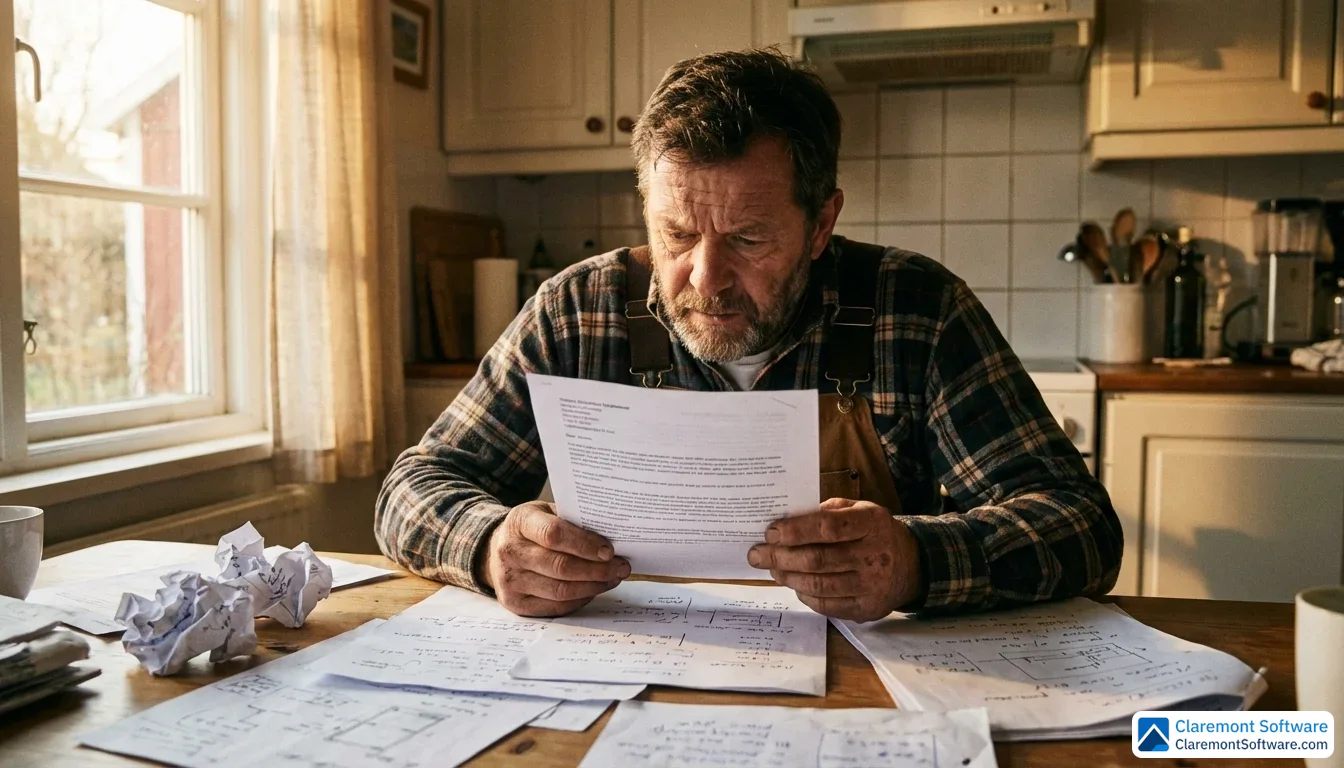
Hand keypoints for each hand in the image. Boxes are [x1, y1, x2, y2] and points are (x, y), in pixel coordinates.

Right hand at [482, 501, 629, 616]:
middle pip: (560, 567)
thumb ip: (572, 520)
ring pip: (560, 591)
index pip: (554, 534)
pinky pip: (556, 607)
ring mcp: (510, 581)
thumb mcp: (546, 512)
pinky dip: (580, 599)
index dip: (585, 544)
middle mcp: (510, 552)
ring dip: (593, 586)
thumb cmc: (532, 528)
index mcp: (520, 522)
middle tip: (622, 567)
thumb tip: (614, 535)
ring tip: (613, 578)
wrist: (499, 548)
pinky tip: (594, 589)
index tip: (610, 551)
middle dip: (597, 569)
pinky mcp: (516, 604)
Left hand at [746, 498, 921, 621]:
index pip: (827, 527)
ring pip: (818, 585)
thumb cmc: (874, 532)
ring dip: (788, 577)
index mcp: (871, 523)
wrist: (912, 565)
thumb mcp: (860, 509)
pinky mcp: (867, 609)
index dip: (795, 530)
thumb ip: (828, 511)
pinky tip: (794, 584)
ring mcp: (871, 586)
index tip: (771, 532)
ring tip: (772, 569)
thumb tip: (787, 520)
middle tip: (757, 554)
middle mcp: (873, 555)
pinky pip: (827, 606)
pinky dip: (805, 595)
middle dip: (780, 557)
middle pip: (817, 559)